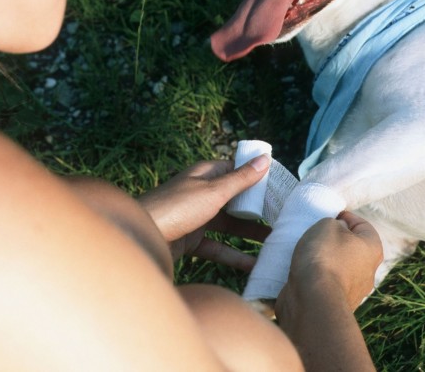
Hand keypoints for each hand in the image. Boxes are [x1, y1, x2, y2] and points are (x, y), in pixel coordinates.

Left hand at [139, 156, 270, 270]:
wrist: (142, 237)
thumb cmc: (175, 209)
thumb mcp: (213, 192)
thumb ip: (241, 179)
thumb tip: (265, 159)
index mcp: (205, 174)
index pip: (236, 170)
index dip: (257, 177)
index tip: (279, 186)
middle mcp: (201, 193)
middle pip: (235, 200)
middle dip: (257, 209)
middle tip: (282, 217)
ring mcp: (196, 217)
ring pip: (229, 225)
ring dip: (249, 234)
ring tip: (274, 242)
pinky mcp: (191, 240)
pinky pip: (218, 247)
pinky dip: (234, 255)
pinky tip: (253, 265)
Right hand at [280, 211, 382, 310]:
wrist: (313, 300)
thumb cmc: (324, 257)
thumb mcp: (327, 225)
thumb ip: (334, 222)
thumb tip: (336, 231)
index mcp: (373, 249)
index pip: (361, 225)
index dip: (344, 216)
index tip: (326, 216)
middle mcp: (368, 271)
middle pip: (350, 247)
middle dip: (333, 240)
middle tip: (314, 234)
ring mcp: (353, 291)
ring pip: (337, 267)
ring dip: (323, 260)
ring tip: (304, 253)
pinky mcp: (335, 304)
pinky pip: (326, 284)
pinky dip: (315, 278)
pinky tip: (301, 272)